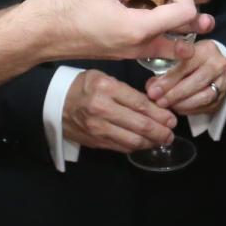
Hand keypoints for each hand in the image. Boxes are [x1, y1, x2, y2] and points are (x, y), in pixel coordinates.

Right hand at [20, 0, 212, 65]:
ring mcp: (128, 49)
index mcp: (137, 29)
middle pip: (180, 25)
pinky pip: (142, 29)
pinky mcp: (117, 46)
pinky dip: (142, 5)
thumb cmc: (58, 6)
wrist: (31, 34)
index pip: (185, 12)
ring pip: (163, 28)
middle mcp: (137, 45)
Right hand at [62, 69, 176, 153]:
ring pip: (132, 140)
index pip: (140, 104)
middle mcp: (102, 109)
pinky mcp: (95, 141)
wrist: (54, 103)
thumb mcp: (104, 78)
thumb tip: (154, 105)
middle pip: (140, 124)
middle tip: (171, 133)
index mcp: (106, 88)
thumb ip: (127, 91)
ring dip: (151, 142)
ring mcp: (97, 128)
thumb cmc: (83, 87)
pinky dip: (136, 146)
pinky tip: (145, 143)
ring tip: (162, 140)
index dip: (160, 114)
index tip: (171, 119)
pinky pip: (121, 147)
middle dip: (160, 131)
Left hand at [146, 38, 225, 116]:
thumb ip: (165, 69)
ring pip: (203, 97)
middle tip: (159, 101)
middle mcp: (218, 64)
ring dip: (182, 104)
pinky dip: (189, 109)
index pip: (187, 65)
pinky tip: (177, 108)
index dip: (169, 79)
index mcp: (206, 50)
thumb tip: (152, 87)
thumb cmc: (192, 59)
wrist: (213, 64)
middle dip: (174, 94)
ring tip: (167, 105)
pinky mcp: (222, 96)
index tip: (154, 90)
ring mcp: (223, 81)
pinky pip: (206, 107)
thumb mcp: (179, 56)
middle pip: (196, 82)